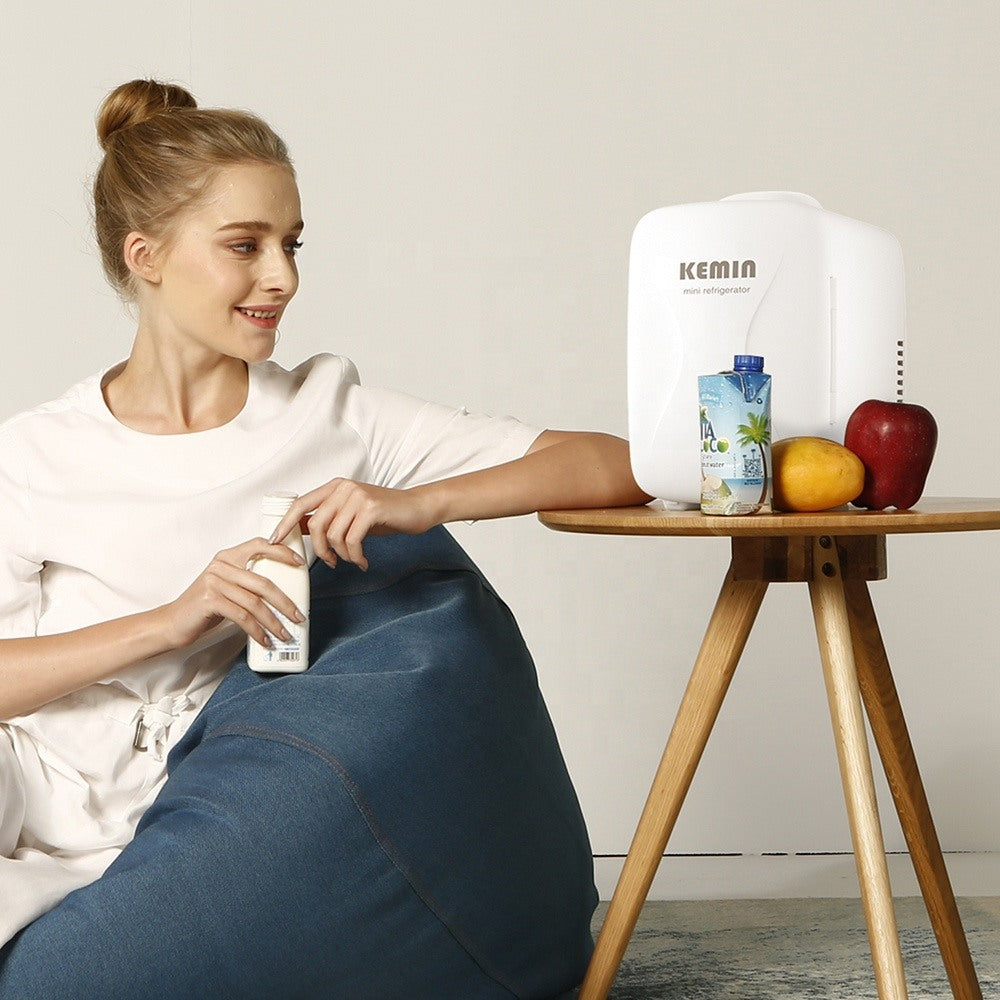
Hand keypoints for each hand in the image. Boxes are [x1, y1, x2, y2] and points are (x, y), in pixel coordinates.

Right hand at [161, 537, 307, 648]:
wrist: (172, 623)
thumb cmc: (204, 607)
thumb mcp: (226, 587)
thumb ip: (248, 582)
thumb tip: (282, 594)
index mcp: (228, 557)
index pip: (259, 545)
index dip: (282, 552)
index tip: (299, 564)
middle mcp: (221, 566)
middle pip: (264, 583)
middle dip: (285, 602)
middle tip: (299, 616)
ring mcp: (214, 582)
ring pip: (255, 603)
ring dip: (273, 622)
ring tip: (285, 634)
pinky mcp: (210, 601)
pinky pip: (243, 617)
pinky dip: (257, 631)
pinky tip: (264, 640)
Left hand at [269, 479, 435, 570]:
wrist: (418, 508)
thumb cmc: (386, 513)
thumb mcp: (352, 514)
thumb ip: (328, 518)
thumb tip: (297, 529)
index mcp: (335, 487)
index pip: (300, 503)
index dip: (284, 523)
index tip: (274, 540)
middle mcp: (344, 488)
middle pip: (315, 524)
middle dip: (320, 550)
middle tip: (330, 562)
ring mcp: (357, 497)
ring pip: (333, 535)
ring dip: (341, 555)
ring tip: (353, 560)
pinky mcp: (370, 509)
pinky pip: (351, 540)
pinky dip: (355, 556)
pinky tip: (363, 560)